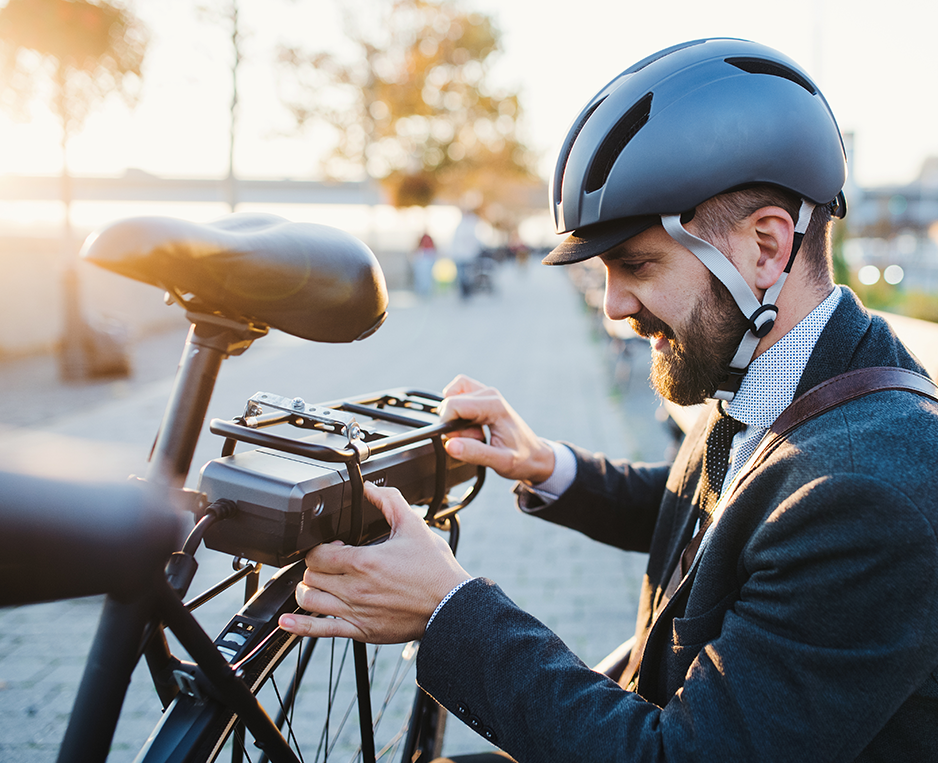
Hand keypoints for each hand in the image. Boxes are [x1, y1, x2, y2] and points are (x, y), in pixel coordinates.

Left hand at [279, 483, 470, 643]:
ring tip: (319, 584)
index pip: (318, 554)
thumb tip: (371, 488)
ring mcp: (355, 612)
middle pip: (310, 575)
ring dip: (308, 589)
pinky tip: (286, 622)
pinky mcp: (360, 631)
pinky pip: (320, 630)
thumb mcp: (413, 526)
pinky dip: (299, 626)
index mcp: (364, 562)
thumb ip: (389, 502)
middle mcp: (355, 589)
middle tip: (329, 563)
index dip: (320, 546)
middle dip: (315, 566)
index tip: (333, 545)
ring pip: (309, 600)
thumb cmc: (435, 571)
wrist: (450, 605)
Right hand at [438, 375, 554, 483]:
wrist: (536, 456)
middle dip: (454, 424)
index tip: (463, 441)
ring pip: (452, 396)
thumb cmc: (523, 458)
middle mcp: (490, 394)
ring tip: (474, 433)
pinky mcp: (483, 397)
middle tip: (475, 439)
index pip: (452, 405)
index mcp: (494, 406)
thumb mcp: (500, 462)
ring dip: (455, 417)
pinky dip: (457, 410)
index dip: (448, 426)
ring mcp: (487, 393)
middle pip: (451, 402)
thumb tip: (450, 445)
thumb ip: (474, 453)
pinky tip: (470, 426)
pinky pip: (459, 395)